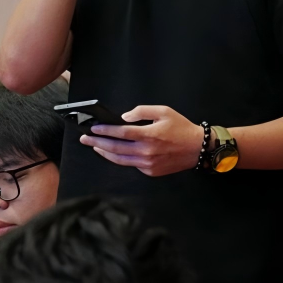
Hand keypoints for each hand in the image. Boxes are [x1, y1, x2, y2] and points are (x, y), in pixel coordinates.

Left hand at [80, 105, 201, 176]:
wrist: (198, 149)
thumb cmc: (181, 127)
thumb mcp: (163, 111)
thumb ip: (141, 111)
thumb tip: (123, 118)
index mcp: (149, 135)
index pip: (120, 133)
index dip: (104, 131)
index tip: (92, 128)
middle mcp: (146, 151)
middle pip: (115, 148)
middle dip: (97, 143)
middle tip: (84, 138)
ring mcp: (148, 164)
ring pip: (119, 159)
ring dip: (104, 152)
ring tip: (93, 146)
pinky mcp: (150, 172)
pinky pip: (130, 164)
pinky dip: (118, 158)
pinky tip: (111, 152)